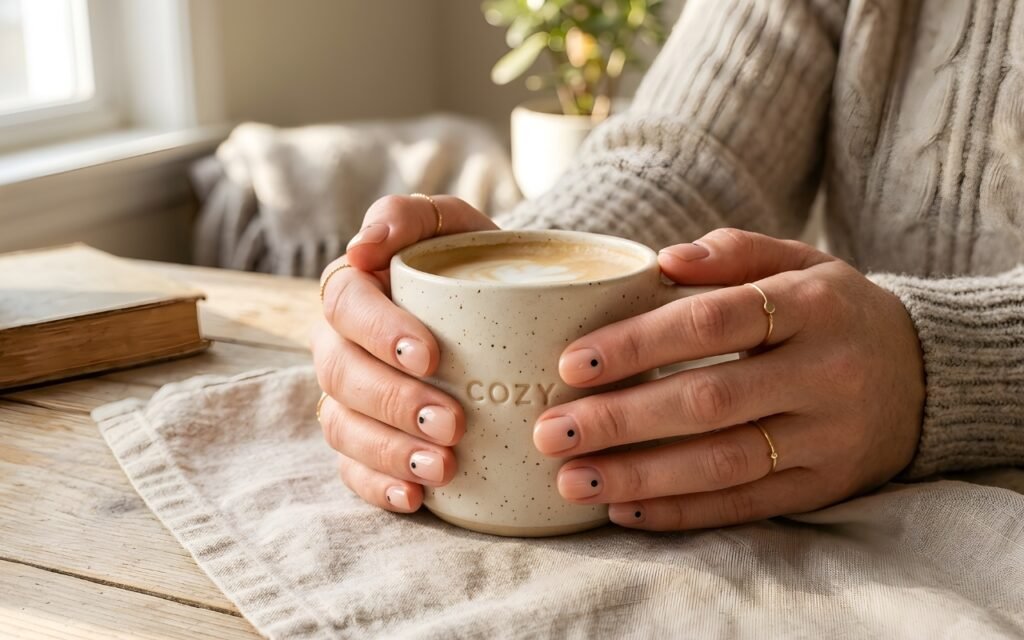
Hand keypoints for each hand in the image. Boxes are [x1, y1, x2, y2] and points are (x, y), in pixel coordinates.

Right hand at [312, 195, 496, 512]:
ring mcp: (347, 397)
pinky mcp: (363, 440)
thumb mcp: (453, 225)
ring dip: (389, 451)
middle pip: (342, 374)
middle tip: (453, 422)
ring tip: (442, 467)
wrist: (499, 308)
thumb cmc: (472, 264)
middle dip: (395, 402)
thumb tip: (365, 244)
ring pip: (342, 427)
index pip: (346, 306)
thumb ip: (411, 216)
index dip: (380, 333)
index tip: (431, 356)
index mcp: (354, 289)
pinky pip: (351, 470)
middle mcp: (339, 344)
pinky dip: (378, 486)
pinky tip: (416, 497)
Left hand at [532, 228, 925, 530]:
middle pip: (708, 402)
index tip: (572, 363)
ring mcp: (827, 438)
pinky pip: (746, 506)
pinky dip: (682, 512)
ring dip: (640, 477)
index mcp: (811, 307)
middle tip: (551, 430)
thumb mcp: (801, 262)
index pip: (713, 323)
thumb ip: (735, 253)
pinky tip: (624, 509)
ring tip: (572, 480)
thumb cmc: (834, 312)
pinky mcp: (824, 487)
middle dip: (621, 420)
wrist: (924, 375)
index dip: (640, 343)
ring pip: (722, 464)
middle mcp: (824, 374)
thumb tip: (663, 260)